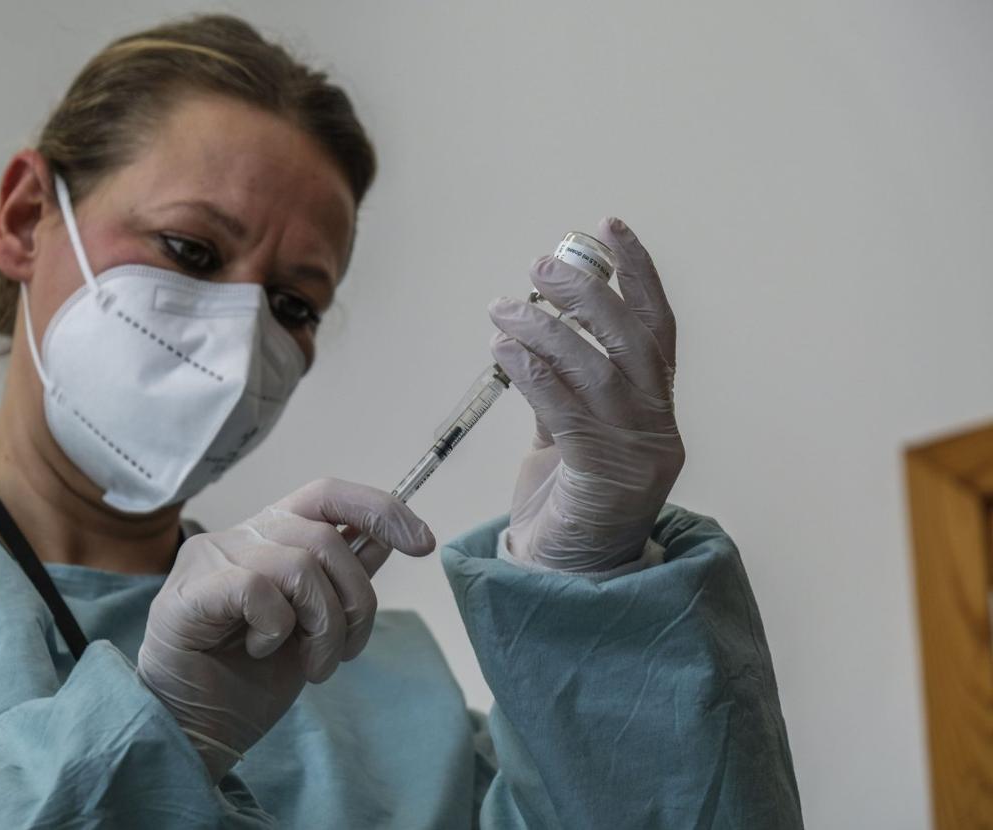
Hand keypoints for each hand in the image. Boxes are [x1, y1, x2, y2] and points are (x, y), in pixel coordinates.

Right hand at [136, 478, 434, 779]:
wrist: (194, 728)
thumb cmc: (249, 678)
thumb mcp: (315, 625)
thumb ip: (341, 577)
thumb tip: (389, 537)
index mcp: (270, 536)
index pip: (328, 494)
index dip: (379, 508)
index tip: (422, 541)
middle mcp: (240, 536)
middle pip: (326, 538)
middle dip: (356, 602)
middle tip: (343, 652)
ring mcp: (210, 559)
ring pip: (300, 565)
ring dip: (323, 626)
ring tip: (312, 663)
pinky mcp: (189, 592)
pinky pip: (259, 590)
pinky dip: (277, 628)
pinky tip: (262, 650)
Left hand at [489, 217, 682, 572]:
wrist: (565, 581)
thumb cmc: (565, 506)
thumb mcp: (565, 436)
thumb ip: (562, 387)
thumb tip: (536, 334)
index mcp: (656, 410)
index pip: (658, 327)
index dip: (638, 272)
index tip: (609, 227)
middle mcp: (658, 427)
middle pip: (632, 339)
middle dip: (587, 291)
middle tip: (541, 265)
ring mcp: (638, 455)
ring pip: (596, 370)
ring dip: (546, 329)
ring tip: (503, 308)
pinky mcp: (604, 479)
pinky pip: (565, 410)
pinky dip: (532, 373)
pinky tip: (502, 351)